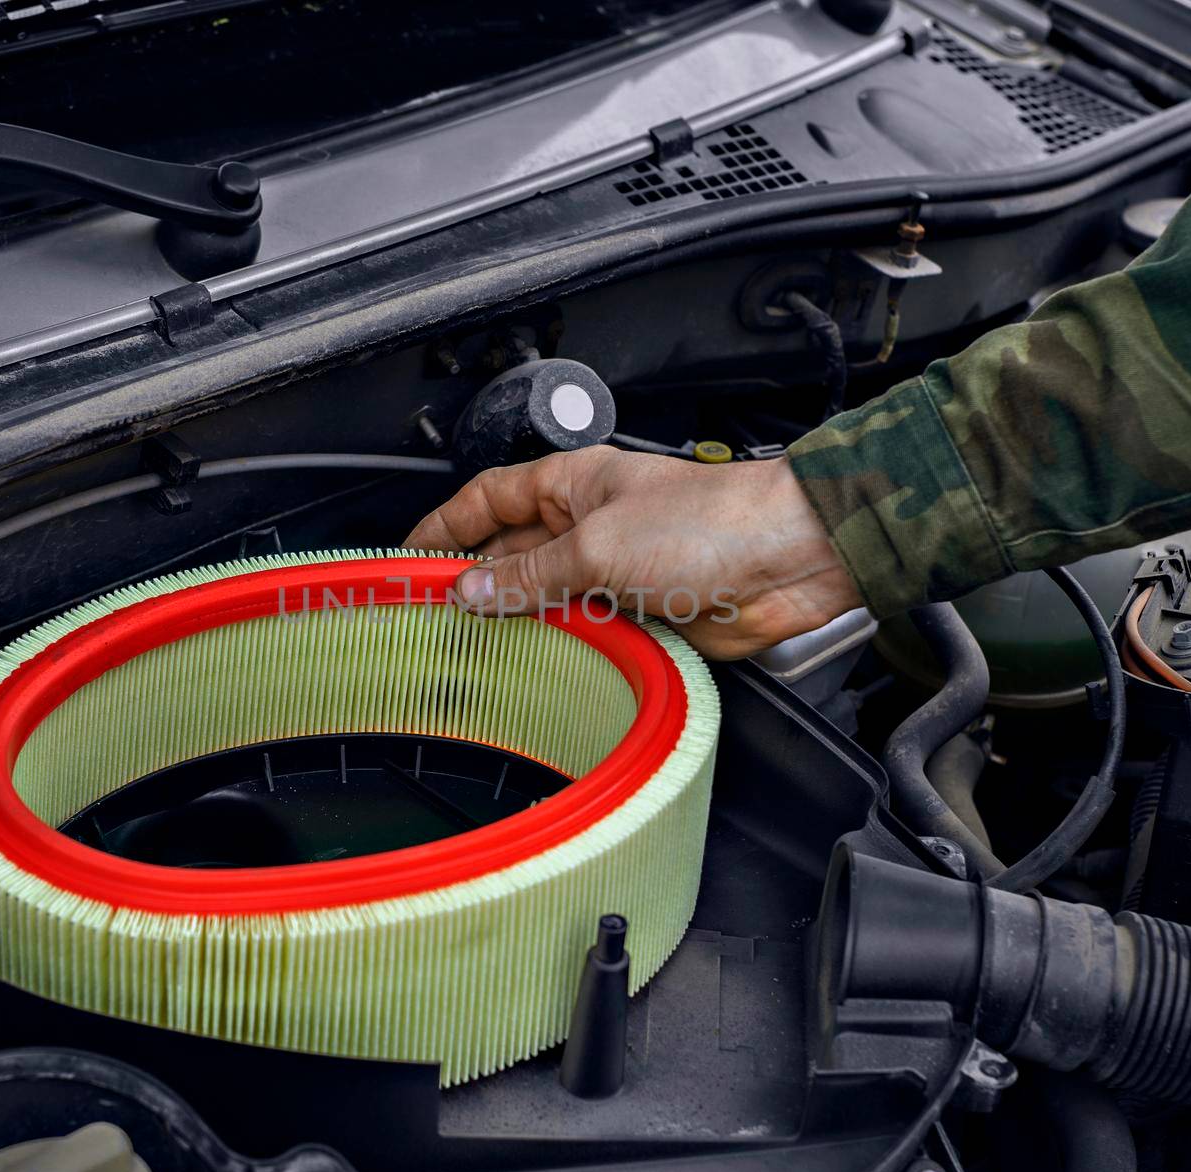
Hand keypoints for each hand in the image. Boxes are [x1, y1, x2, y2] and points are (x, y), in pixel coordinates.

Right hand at [403, 445, 863, 658]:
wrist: (786, 561)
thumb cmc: (710, 522)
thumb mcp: (597, 546)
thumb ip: (529, 574)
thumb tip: (471, 591)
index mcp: (570, 484)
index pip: (486, 499)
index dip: (442, 527)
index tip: (405, 560)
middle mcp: (586, 524)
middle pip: (507, 554)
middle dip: (470, 584)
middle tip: (427, 618)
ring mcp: (609, 571)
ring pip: (541, 599)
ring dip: (514, 623)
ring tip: (469, 651)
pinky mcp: (636, 613)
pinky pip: (579, 632)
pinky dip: (556, 649)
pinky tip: (530, 668)